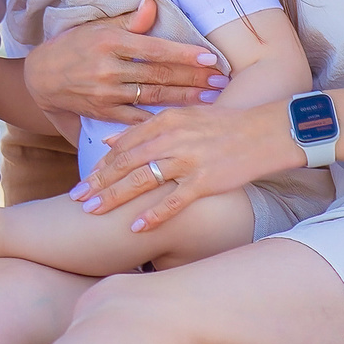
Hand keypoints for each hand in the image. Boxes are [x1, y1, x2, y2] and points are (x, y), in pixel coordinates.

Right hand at [21, 0, 225, 124]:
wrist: (40, 78)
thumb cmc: (72, 46)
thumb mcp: (95, 26)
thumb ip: (128, 20)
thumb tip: (152, 3)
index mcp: (110, 41)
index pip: (156, 49)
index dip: (186, 55)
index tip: (212, 58)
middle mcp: (109, 68)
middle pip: (161, 74)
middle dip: (194, 78)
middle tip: (221, 81)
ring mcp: (106, 93)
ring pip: (154, 95)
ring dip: (185, 97)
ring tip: (210, 98)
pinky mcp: (103, 113)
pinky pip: (137, 118)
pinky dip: (160, 119)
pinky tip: (181, 119)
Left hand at [77, 99, 302, 228]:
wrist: (267, 131)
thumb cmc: (225, 125)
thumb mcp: (183, 116)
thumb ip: (145, 128)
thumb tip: (109, 142)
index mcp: (165, 120)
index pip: (123, 145)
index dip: (100, 165)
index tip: (84, 181)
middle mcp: (172, 138)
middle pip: (125, 163)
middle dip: (97, 182)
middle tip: (76, 200)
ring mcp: (188, 160)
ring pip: (141, 180)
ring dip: (114, 198)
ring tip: (93, 212)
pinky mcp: (205, 180)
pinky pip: (173, 201)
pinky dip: (153, 214)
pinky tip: (135, 227)